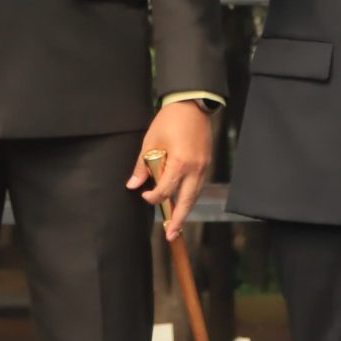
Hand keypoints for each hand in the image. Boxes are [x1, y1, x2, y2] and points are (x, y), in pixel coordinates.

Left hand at [127, 101, 215, 240]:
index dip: (154, 197)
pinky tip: (184, 203)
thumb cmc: (169, 121)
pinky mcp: (207, 163)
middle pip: (187, 201)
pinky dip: (191, 196)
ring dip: (186, 210)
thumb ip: (143, 166)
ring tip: (178, 226)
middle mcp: (195, 168)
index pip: (166, 190)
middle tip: (171, 235)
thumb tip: (134, 185)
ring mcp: (204, 167)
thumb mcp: (150, 142)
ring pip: (195, 195)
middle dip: (178, 219)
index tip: (145, 196)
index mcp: (180, 163)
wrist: (193, 105)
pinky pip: (198, 185)